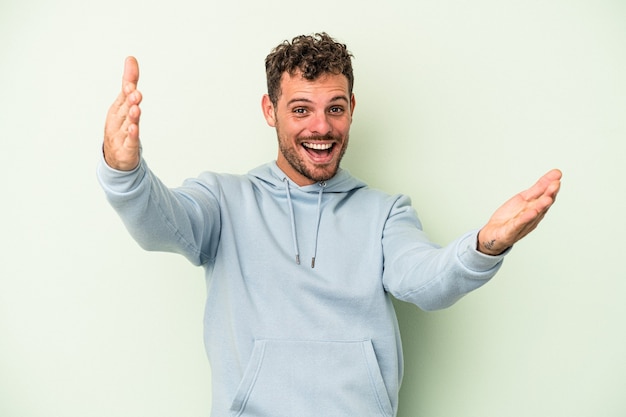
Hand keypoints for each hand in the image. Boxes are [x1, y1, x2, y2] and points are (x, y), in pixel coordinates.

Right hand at [103, 56, 142, 170]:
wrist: (115, 157)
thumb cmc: (121, 126)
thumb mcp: (125, 103)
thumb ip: (130, 82)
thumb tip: (131, 58)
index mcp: (117, 109)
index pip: (124, 96)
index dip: (128, 90)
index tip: (132, 83)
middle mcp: (118, 121)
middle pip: (125, 109)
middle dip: (130, 101)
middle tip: (136, 93)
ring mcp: (121, 135)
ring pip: (127, 124)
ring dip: (132, 117)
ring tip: (136, 109)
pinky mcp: (126, 148)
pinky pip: (129, 141)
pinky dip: (131, 136)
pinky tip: (134, 129)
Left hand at [477, 169, 561, 254]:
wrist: (494, 234)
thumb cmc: (511, 217)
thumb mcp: (524, 198)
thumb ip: (539, 188)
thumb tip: (555, 174)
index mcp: (535, 208)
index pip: (546, 196)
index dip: (551, 187)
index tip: (558, 175)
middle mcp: (532, 217)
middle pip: (542, 205)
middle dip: (549, 195)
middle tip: (555, 185)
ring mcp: (522, 225)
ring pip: (533, 215)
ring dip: (540, 207)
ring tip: (547, 199)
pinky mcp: (510, 232)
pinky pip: (518, 225)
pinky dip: (524, 219)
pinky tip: (531, 213)